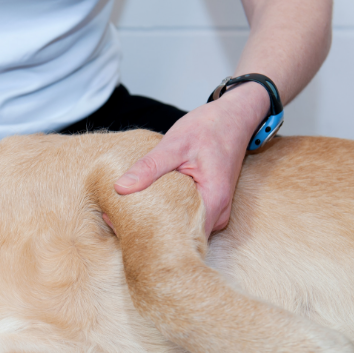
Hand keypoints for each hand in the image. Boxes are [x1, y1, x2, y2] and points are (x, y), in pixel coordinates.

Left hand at [113, 83, 268, 236]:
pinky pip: (186, 216)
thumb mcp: (174, 144)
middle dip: (151, 231)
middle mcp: (218, 213)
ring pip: (183, 228)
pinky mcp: (209, 205)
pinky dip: (167, 212)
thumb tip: (120, 188)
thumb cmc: (210, 128)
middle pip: (181, 236)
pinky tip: (147, 206)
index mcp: (213, 201)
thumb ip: (149, 167)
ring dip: (159, 222)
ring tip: (128, 215)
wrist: (235, 117)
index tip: (124, 229)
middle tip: (118, 222)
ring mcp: (215, 211)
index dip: (152, 235)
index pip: (181, 235)